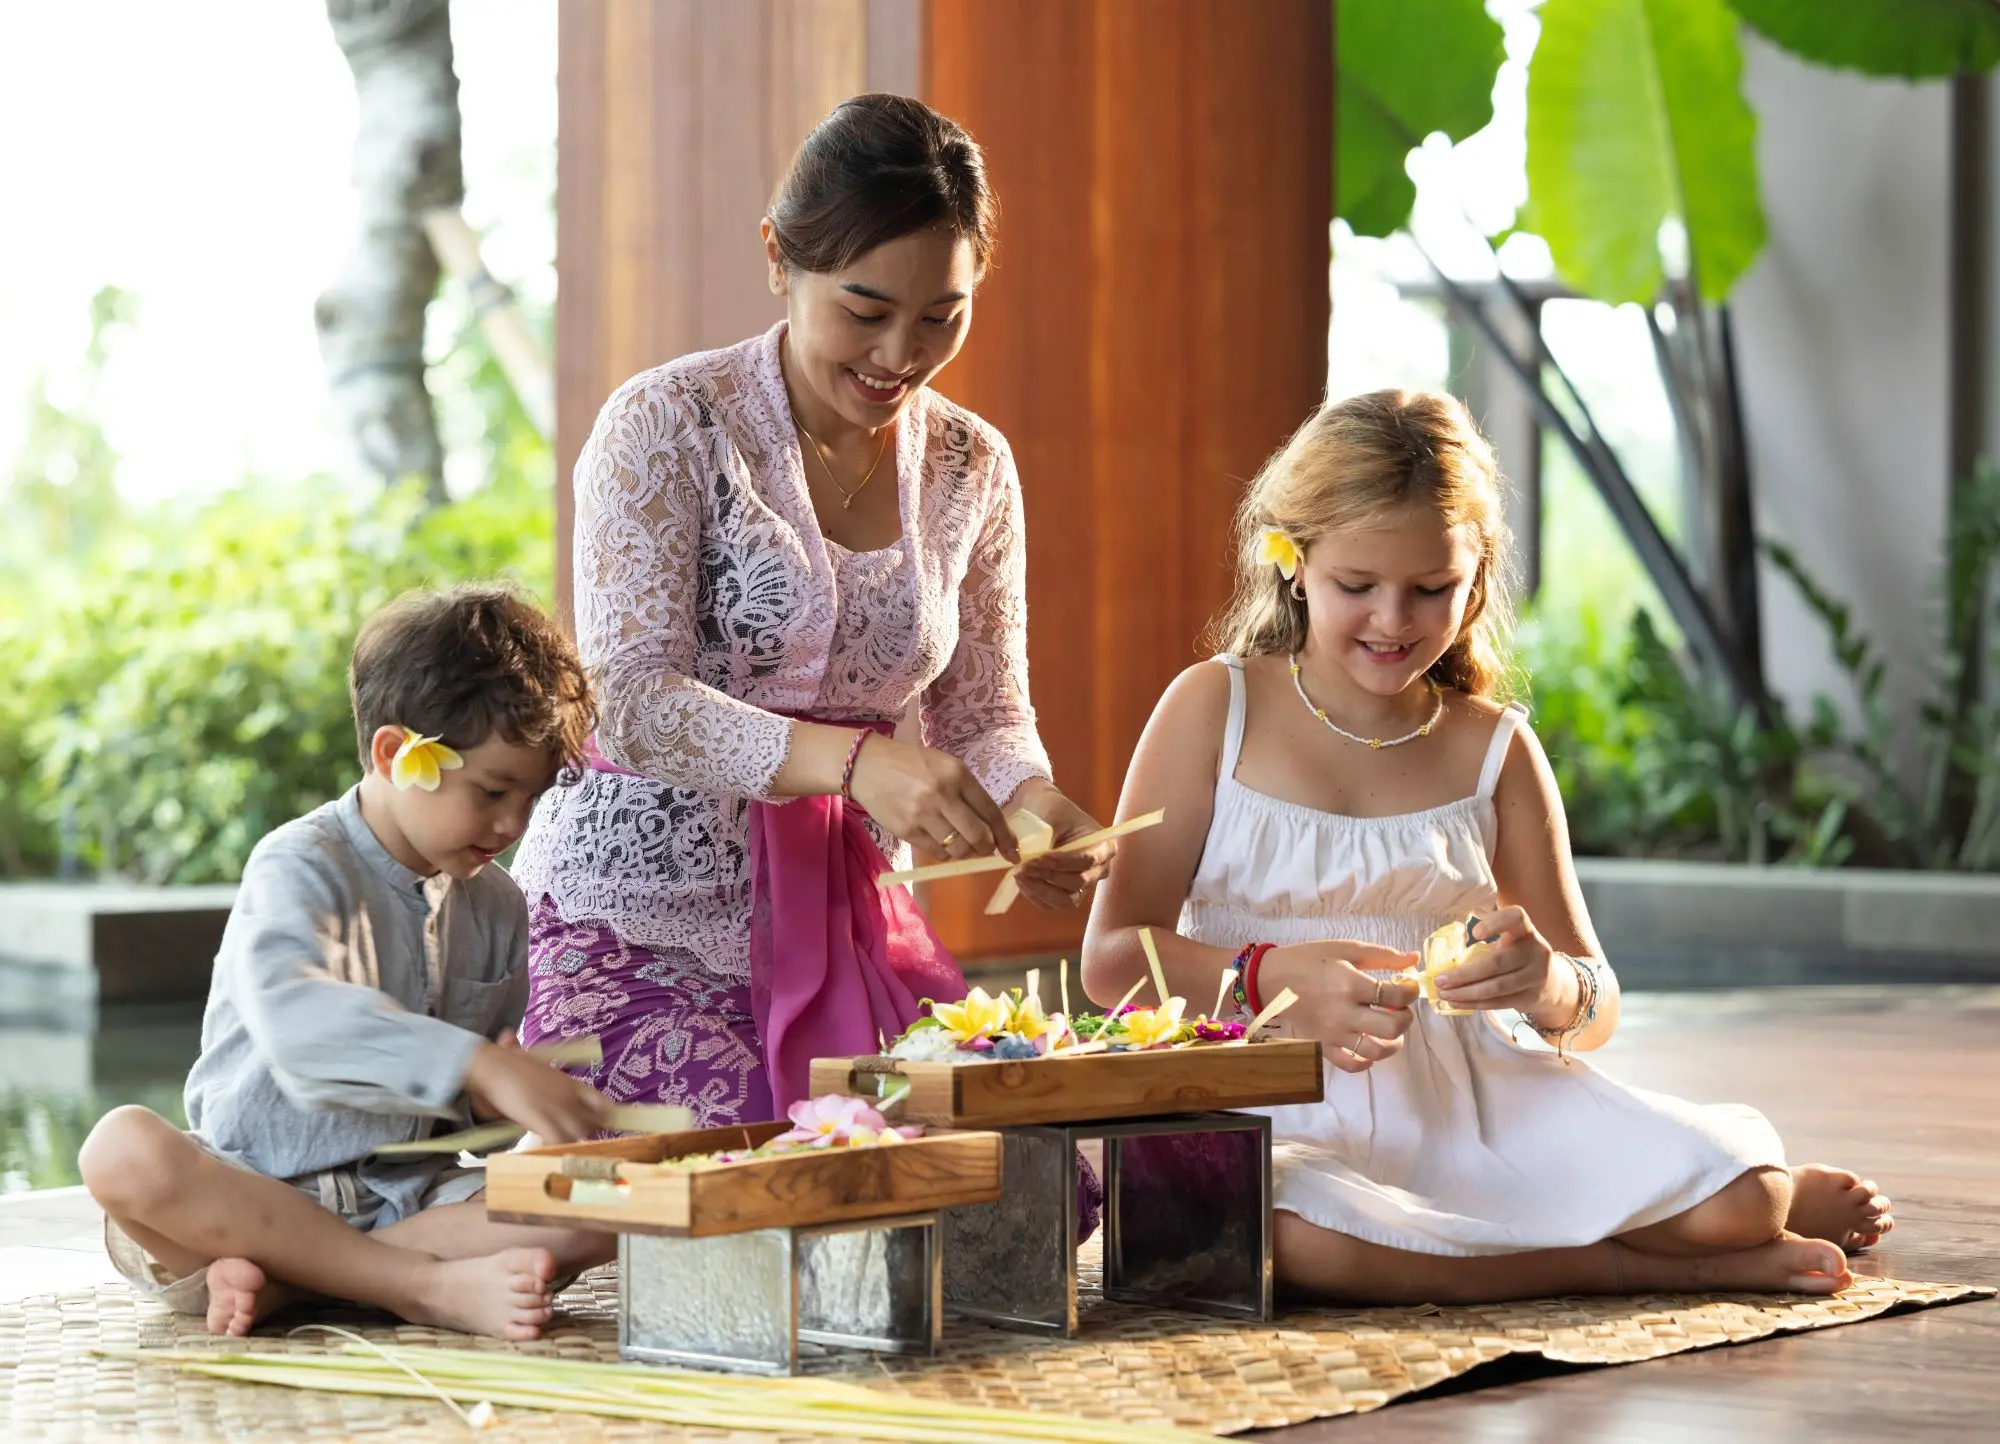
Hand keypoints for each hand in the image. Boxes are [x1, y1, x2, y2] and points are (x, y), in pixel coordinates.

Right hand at [464, 1041, 610, 1143]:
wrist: (493, 1066)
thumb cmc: (510, 1064)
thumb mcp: (535, 1064)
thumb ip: (546, 1072)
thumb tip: (521, 1045)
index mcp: (570, 1083)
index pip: (600, 1103)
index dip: (604, 1116)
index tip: (600, 1124)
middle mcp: (569, 1096)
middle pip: (592, 1122)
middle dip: (587, 1133)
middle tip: (576, 1139)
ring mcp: (556, 1108)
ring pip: (578, 1134)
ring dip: (572, 1143)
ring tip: (561, 1147)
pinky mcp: (540, 1119)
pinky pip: (558, 1140)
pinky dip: (556, 1148)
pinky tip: (548, 1150)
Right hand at [844, 734, 1017, 862]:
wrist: (867, 765)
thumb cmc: (911, 764)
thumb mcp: (945, 766)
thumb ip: (967, 792)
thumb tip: (990, 825)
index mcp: (957, 775)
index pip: (991, 812)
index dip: (1005, 835)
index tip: (1013, 849)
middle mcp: (942, 795)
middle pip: (978, 836)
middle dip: (987, 848)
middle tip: (987, 850)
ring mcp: (923, 814)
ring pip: (958, 848)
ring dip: (966, 852)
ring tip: (962, 844)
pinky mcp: (906, 830)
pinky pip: (936, 852)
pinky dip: (945, 853)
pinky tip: (942, 842)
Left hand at [1011, 788, 1113, 910]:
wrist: (1043, 815)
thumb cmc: (1053, 811)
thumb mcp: (1052, 815)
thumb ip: (1045, 836)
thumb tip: (1027, 857)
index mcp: (1103, 846)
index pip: (1088, 860)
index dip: (1063, 862)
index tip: (1040, 858)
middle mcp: (1098, 869)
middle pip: (1078, 882)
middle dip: (1049, 876)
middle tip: (1024, 866)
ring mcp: (1083, 885)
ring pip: (1066, 899)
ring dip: (1040, 889)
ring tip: (1020, 874)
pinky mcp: (1066, 894)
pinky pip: (1052, 904)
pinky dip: (1035, 895)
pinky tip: (1021, 880)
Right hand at [1260, 940, 1420, 1073]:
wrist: (1270, 978)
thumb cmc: (1309, 959)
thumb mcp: (1345, 949)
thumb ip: (1382, 955)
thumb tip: (1414, 958)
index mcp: (1351, 984)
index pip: (1395, 995)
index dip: (1410, 992)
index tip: (1407, 987)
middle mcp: (1344, 1012)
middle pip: (1391, 1028)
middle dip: (1405, 1018)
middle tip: (1399, 1009)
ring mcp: (1333, 1033)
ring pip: (1375, 1051)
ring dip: (1392, 1043)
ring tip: (1390, 1031)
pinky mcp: (1323, 1045)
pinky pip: (1349, 1064)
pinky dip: (1365, 1062)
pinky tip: (1369, 1048)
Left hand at [1435, 906, 1571, 1019]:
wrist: (1553, 983)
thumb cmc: (1518, 956)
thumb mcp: (1511, 941)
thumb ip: (1486, 943)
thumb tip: (1441, 956)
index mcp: (1526, 931)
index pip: (1516, 918)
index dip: (1496, 923)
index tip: (1473, 932)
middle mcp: (1535, 951)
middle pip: (1497, 962)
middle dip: (1464, 973)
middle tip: (1439, 979)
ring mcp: (1535, 976)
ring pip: (1496, 987)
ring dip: (1466, 992)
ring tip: (1443, 993)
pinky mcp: (1530, 998)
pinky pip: (1498, 1002)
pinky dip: (1474, 1003)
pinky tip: (1456, 1002)